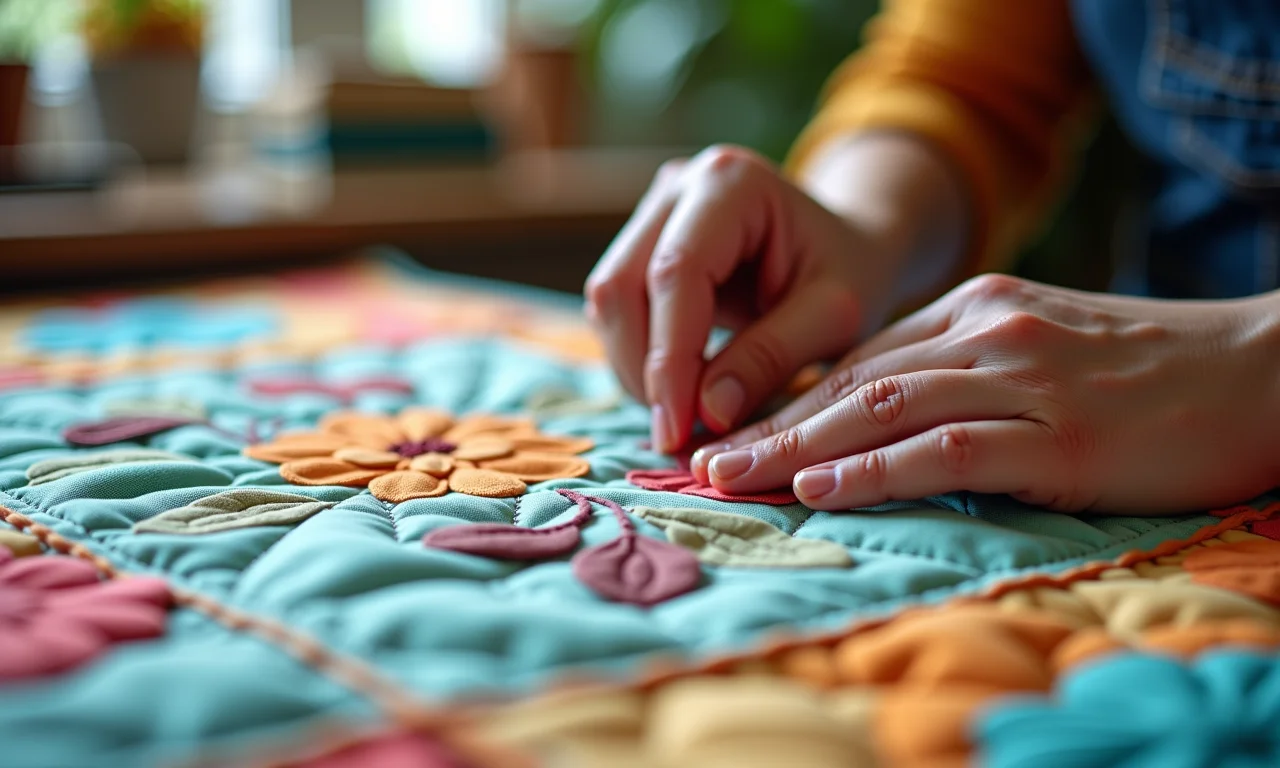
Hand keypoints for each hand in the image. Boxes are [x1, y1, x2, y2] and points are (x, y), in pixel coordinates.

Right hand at [584, 144, 914, 452]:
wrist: (849, 245)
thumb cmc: (852, 272)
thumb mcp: (835, 317)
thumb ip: (771, 358)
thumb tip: (706, 414)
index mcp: (731, 182)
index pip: (676, 273)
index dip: (668, 357)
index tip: (677, 429)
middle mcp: (679, 185)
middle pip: (623, 284)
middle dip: (644, 368)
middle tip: (677, 436)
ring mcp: (653, 212)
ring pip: (609, 300)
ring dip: (636, 369)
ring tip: (683, 418)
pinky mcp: (641, 245)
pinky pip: (618, 309)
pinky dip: (639, 359)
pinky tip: (678, 392)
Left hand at [692, 274, 1279, 513]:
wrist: (1263, 370)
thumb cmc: (1150, 371)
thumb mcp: (1044, 349)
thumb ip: (967, 373)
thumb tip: (885, 421)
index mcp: (979, 310)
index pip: (861, 359)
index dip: (792, 402)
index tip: (738, 436)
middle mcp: (989, 333)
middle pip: (855, 381)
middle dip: (773, 426)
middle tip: (705, 462)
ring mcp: (1025, 379)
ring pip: (884, 408)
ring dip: (800, 448)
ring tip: (735, 477)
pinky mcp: (1062, 434)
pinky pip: (947, 448)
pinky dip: (877, 469)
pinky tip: (822, 487)